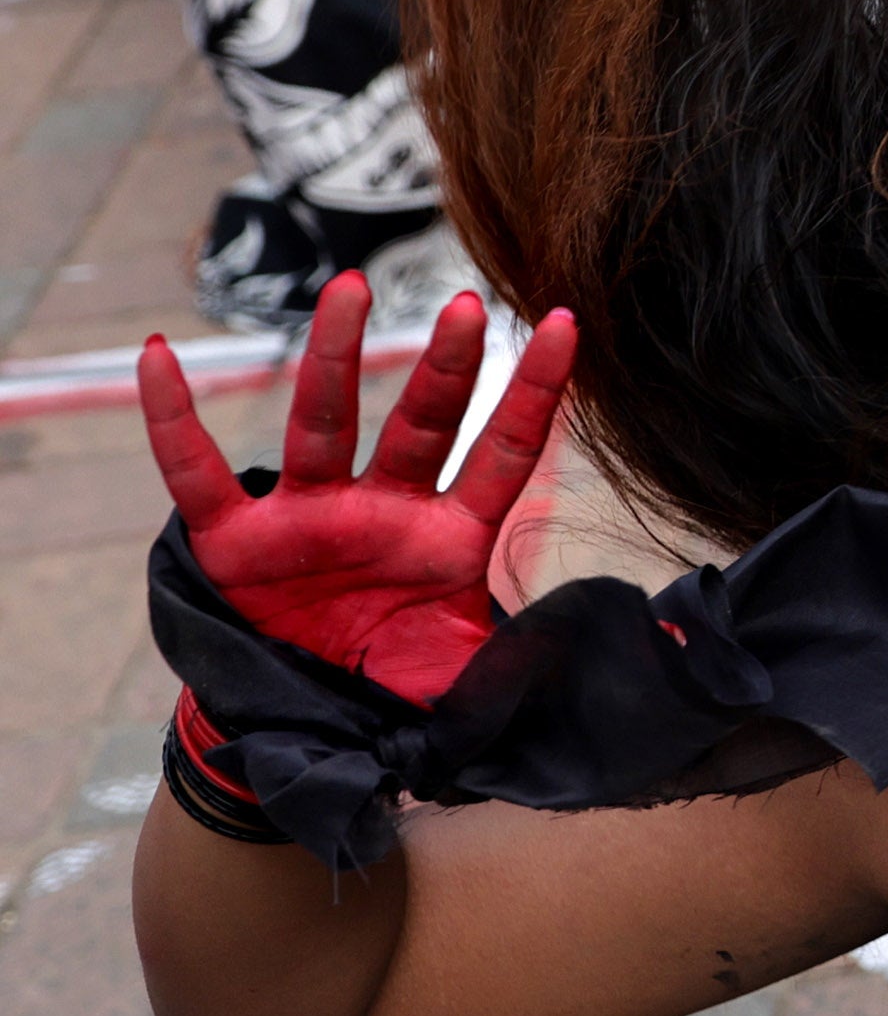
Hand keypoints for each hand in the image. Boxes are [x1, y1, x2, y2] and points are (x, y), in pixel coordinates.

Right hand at [138, 278, 580, 706]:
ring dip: (333, 356)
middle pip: (420, 423)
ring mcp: (309, 518)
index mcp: (448, 537)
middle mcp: (384, 510)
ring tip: (351, 288)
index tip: (568, 322)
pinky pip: (196, 472)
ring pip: (322, 422)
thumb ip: (522, 661)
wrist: (305, 727)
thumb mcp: (466, 676)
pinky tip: (158, 355)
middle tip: (468, 304)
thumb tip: (601, 653)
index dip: (535, 391)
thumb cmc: (392, 686)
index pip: (505, 451)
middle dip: (445, 366)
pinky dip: (172, 418)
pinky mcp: (236, 541)